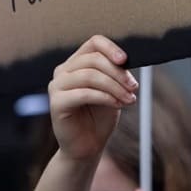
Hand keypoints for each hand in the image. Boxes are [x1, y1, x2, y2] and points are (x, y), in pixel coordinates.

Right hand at [48, 35, 135, 161]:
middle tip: (133, 87)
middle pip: (93, 59)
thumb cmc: (99, 118)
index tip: (126, 60)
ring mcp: (57, 86)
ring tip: (129, 99)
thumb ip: (115, 74)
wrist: (88, 147)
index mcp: (76, 63)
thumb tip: (125, 60)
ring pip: (89, 75)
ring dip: (114, 86)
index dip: (111, 48)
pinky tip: (117, 105)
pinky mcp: (56, 103)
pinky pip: (83, 93)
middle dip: (118, 72)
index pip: (93, 43)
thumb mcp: (112, 91)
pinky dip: (105, 97)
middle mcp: (63, 71)